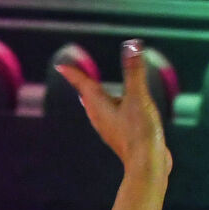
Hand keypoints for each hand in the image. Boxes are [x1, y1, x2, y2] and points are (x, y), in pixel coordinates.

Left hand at [56, 38, 171, 181]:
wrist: (147, 164)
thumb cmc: (140, 131)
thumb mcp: (138, 97)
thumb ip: (134, 71)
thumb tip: (132, 45)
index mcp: (99, 107)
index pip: (84, 85)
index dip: (74, 74)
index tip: (61, 66)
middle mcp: (100, 118)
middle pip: (88, 97)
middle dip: (82, 85)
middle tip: (75, 76)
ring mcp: (109, 128)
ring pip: (98, 109)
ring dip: (95, 97)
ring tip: (91, 92)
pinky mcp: (121, 135)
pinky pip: (111, 117)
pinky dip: (110, 107)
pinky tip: (117, 111)